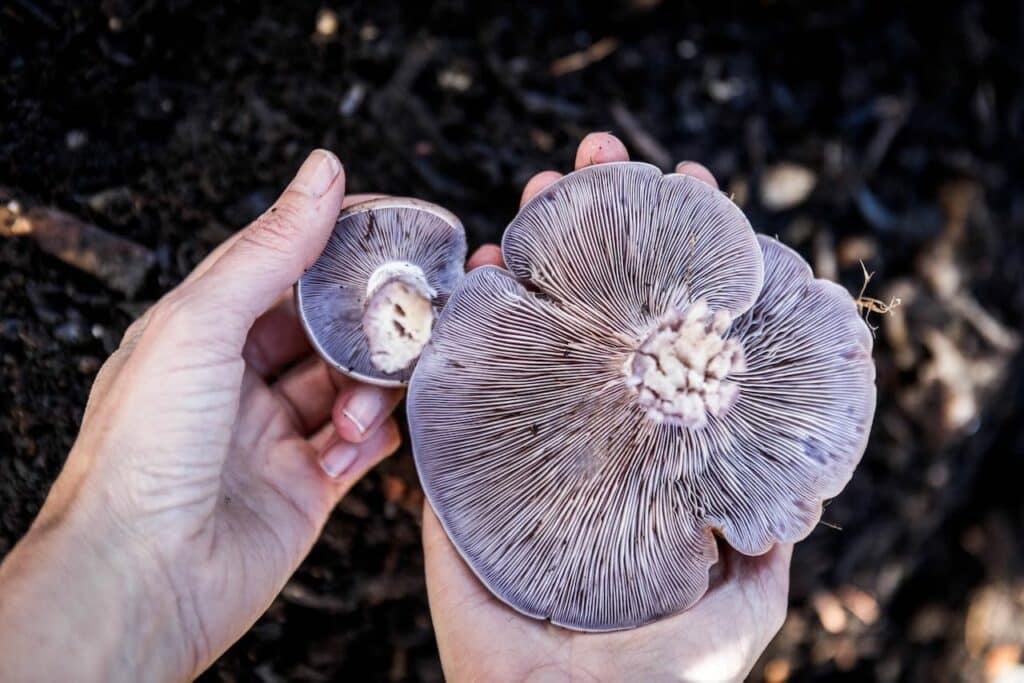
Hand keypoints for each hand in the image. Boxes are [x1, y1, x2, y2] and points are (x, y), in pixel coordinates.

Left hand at [0, 150, 466, 681]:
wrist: (141, 579)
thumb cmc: (141, 454)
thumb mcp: (200, 324)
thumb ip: (268, 250)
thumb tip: (319, 173)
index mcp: (201, 334)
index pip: (281, 266)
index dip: (334, 243)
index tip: (389, 224)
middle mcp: (236, 382)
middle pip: (325, 329)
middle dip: (367, 321)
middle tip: (406, 313)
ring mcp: (272, 437)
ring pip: (349, 386)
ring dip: (371, 386)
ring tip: (361, 404)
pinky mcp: (304, 489)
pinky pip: (359, 449)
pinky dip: (374, 438)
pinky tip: (363, 439)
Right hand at [423, 133, 791, 682]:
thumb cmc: (664, 674)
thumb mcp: (744, 595)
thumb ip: (767, 531)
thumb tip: (804, 471)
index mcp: (646, 451)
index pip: (666, 331)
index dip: (682, 261)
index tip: (695, 190)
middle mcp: (582, 433)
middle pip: (593, 309)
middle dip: (599, 227)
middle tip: (601, 159)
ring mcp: (518, 443)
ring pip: (524, 327)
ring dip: (533, 250)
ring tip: (541, 189)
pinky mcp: (460, 470)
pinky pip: (457, 382)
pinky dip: (465, 320)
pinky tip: (487, 268)